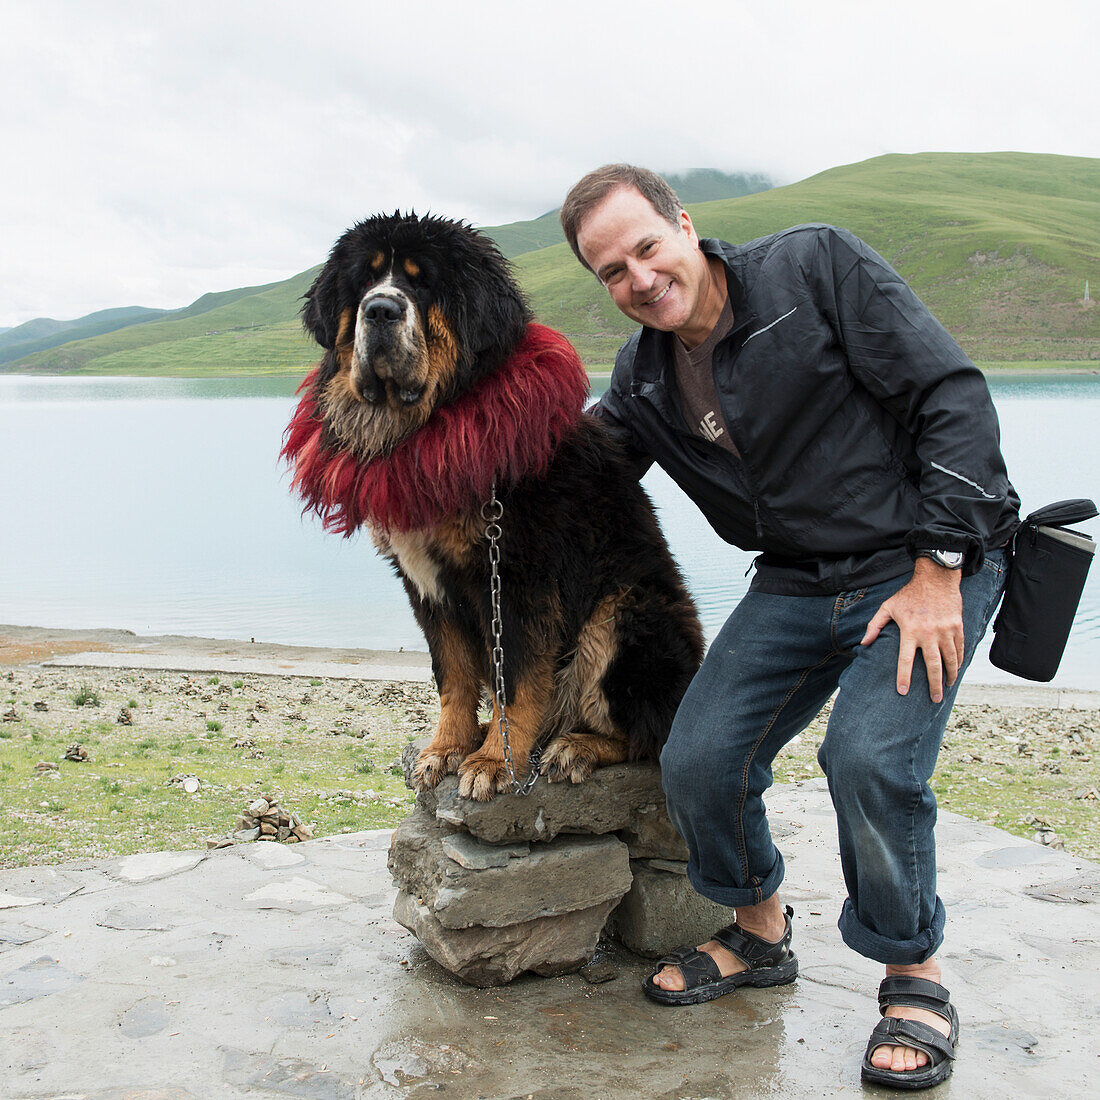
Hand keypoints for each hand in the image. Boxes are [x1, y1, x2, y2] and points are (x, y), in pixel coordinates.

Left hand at [861, 559, 963, 702]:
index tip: (903, 692)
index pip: (905, 660)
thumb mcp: (888, 607)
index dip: (903, 677)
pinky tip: (956, 670)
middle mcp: (929, 633)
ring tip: (946, 687)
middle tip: (934, 699)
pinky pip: (960, 648)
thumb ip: (875, 626)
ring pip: (950, 659)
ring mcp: (946, 631)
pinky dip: (959, 661)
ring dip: (949, 675)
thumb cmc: (908, 594)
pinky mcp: (958, 627)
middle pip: (933, 666)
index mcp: (910, 630)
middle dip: (933, 685)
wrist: (936, 579)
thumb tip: (864, 643)